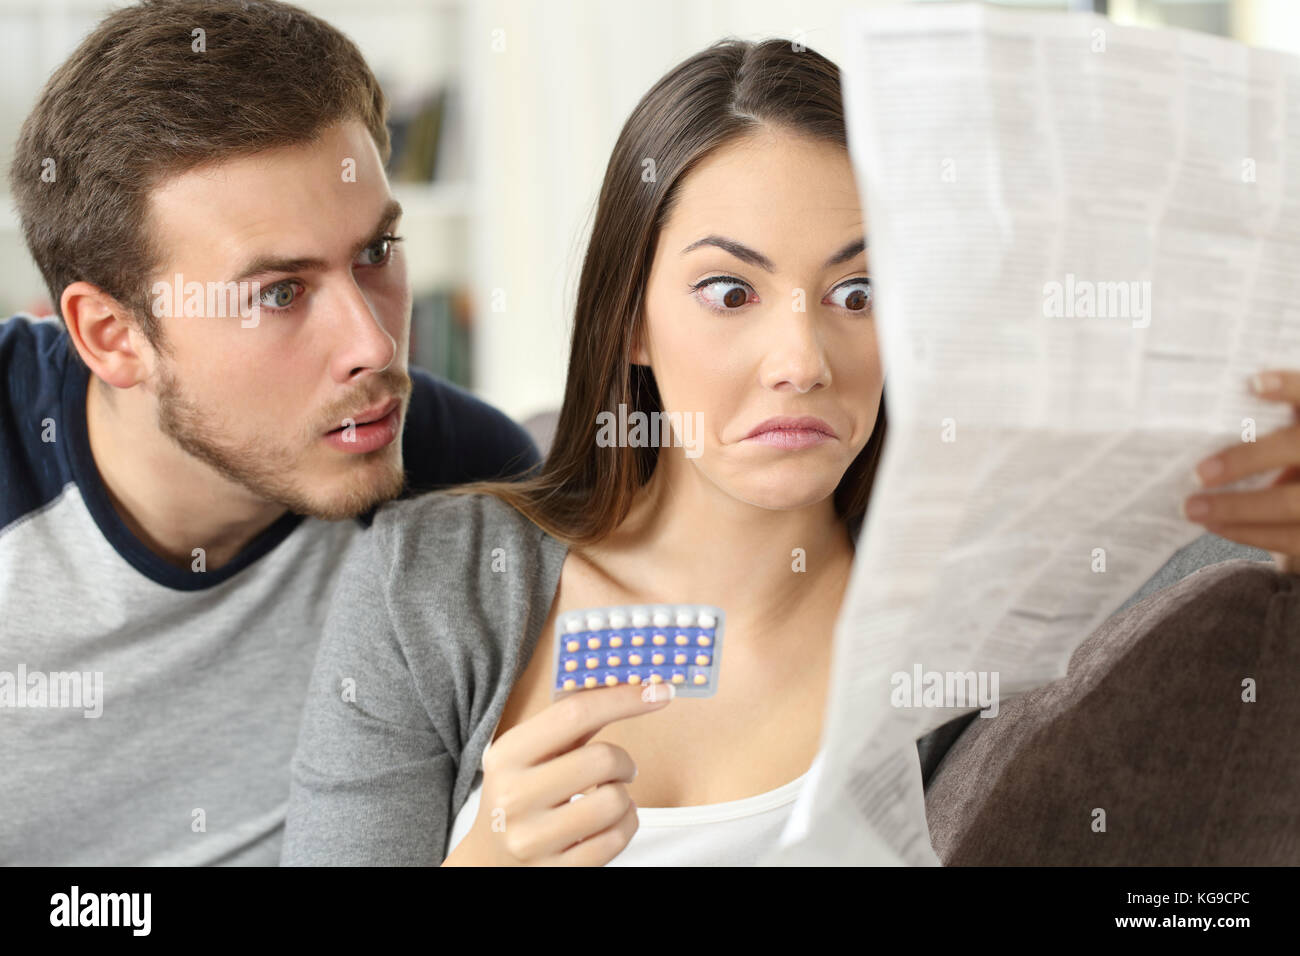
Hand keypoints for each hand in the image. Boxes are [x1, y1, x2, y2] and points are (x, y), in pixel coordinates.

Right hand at [441, 682, 674, 865]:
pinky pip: (617, 839)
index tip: (660, 691)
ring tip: (607, 798)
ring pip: (616, 801)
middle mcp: (514, 796)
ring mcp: (533, 838)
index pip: (574, 713)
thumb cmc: (523, 792)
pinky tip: (607, 824)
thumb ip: (572, 721)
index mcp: (507, 754)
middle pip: (603, 758)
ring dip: (624, 797)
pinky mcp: (556, 870)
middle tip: (619, 769)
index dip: (624, 698)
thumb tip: (631, 684)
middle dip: (624, 761)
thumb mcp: (531, 753)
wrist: (490, 860)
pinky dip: (624, 825)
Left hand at [1184, 370, 1299, 573]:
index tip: (1254, 383)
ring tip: (1191, 508)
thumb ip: (1254, 423)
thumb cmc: (1281, 449)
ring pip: (1291, 503)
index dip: (1288, 386)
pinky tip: (1213, 524)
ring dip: (1236, 507)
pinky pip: (1287, 536)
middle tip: (1199, 472)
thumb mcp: (1279, 429)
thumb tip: (1186, 422)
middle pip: (1294, 447)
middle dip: (1246, 460)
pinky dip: (1246, 532)